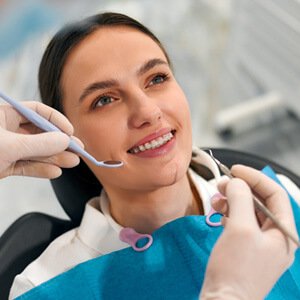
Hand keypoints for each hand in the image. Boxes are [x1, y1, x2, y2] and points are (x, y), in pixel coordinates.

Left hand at [0, 101, 79, 178]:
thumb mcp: (9, 146)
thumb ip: (38, 144)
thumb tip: (65, 140)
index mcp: (4, 115)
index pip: (36, 111)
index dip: (56, 120)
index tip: (69, 132)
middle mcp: (7, 130)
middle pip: (40, 133)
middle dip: (59, 143)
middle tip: (78, 149)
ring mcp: (7, 149)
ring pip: (35, 152)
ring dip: (55, 158)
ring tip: (73, 162)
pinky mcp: (4, 165)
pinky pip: (26, 166)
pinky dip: (41, 169)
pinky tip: (55, 172)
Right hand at [200, 165, 297, 299]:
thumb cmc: (236, 269)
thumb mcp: (240, 227)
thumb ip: (241, 198)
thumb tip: (236, 182)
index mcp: (283, 233)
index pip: (274, 194)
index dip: (255, 178)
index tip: (234, 170)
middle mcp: (274, 237)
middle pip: (260, 201)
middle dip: (240, 189)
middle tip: (220, 183)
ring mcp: (259, 243)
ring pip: (247, 210)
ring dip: (231, 200)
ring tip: (215, 198)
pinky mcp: (244, 248)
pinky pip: (239, 221)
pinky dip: (228, 212)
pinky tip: (218, 211)